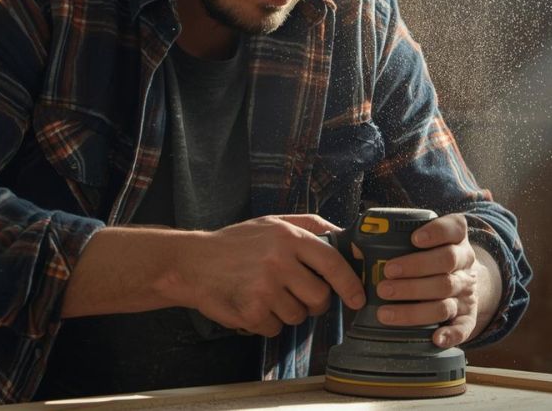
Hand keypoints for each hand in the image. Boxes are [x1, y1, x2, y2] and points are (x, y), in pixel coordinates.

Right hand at [177, 214, 365, 336]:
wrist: (193, 263)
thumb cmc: (236, 243)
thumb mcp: (273, 223)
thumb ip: (311, 226)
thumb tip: (345, 235)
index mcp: (288, 237)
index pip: (332, 263)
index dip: (350, 283)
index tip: (358, 297)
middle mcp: (279, 261)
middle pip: (320, 297)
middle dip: (315, 302)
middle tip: (299, 294)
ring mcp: (264, 288)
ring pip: (298, 316)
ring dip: (287, 311)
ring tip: (267, 294)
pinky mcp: (251, 311)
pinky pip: (275, 328)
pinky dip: (267, 322)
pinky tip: (252, 304)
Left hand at [374, 213, 493, 347]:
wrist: (458, 282)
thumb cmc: (426, 259)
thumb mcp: (416, 244)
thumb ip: (388, 241)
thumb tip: (354, 249)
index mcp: (455, 239)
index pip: (454, 228)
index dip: (436, 232)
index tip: (413, 238)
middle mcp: (465, 264)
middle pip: (447, 262)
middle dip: (415, 268)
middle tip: (385, 276)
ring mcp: (467, 292)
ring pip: (446, 299)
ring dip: (415, 308)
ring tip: (384, 312)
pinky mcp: (468, 317)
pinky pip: (464, 327)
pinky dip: (451, 334)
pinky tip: (434, 338)